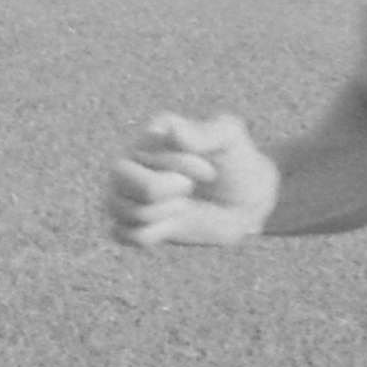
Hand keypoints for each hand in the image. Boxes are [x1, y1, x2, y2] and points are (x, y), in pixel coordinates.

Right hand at [104, 112, 278, 247]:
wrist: (247, 201)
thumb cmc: (237, 161)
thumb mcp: (230, 139)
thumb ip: (204, 132)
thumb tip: (172, 131)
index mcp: (152, 133)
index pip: (147, 151)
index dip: (181, 165)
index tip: (208, 166)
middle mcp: (131, 158)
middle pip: (119, 178)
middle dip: (160, 189)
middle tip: (188, 187)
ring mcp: (128, 191)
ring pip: (122, 209)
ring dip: (163, 213)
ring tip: (183, 204)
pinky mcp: (132, 221)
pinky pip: (122, 234)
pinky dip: (150, 234)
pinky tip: (170, 223)